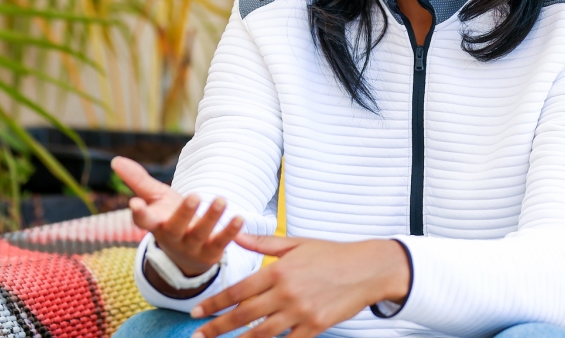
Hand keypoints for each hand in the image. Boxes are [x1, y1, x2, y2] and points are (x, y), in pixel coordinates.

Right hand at [111, 156, 243, 276]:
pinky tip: (239, 218)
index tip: (135, 203)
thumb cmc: (168, 218)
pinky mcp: (211, 253)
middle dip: (184, 213)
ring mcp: (192, 247)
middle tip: (194, 196)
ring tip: (221, 200)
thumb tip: (115, 160)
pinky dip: (230, 231)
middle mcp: (172, 237)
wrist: (188, 255)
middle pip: (175, 227)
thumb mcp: (155, 199)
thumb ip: (137, 180)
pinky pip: (221, 243)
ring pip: (200, 234)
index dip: (138, 214)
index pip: (143, 221)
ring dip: (211, 218)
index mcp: (155, 223)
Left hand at [188, 234, 411, 337]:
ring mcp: (301, 312)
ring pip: (262, 333)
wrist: (367, 269)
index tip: (197, 312)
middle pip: (244, 315)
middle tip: (198, 335)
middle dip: (217, 327)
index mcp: (279, 271)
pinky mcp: (316, 326)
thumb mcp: (295, 244)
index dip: (215, 303)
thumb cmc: (331, 253)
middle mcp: (287, 293)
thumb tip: (235, 236)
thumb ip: (263, 244)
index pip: (238, 290)